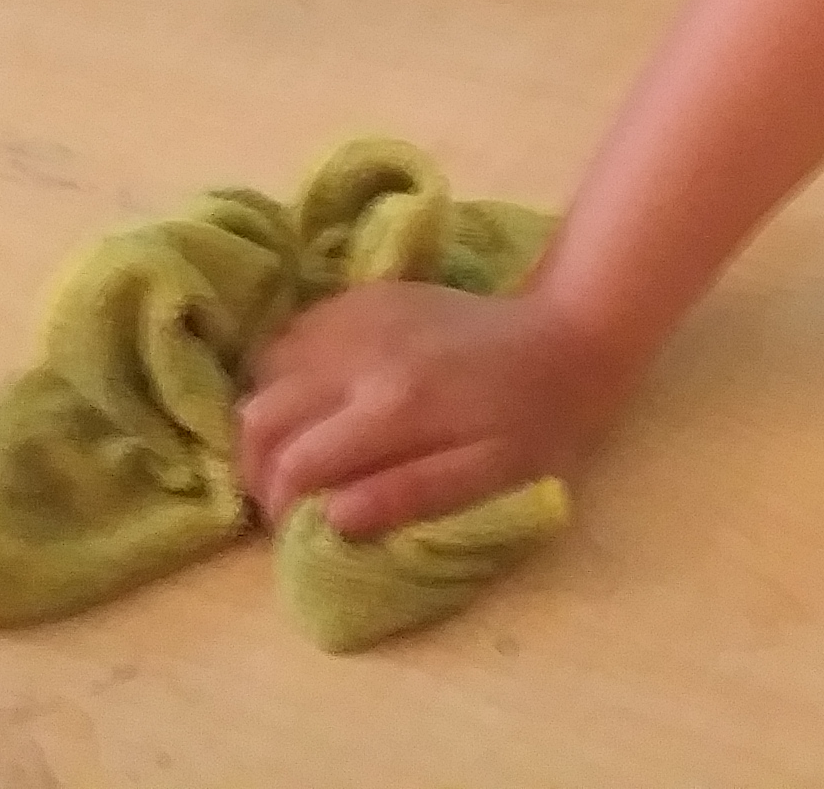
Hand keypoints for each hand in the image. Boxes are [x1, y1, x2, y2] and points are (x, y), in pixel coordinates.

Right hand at [237, 281, 641, 540]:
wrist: (566, 334)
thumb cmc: (536, 421)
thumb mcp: (491, 475)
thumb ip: (410, 495)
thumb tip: (332, 519)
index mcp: (394, 408)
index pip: (294, 462)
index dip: (278, 505)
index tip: (292, 529)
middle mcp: (362, 355)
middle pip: (262, 413)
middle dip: (257, 465)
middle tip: (282, 496)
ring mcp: (359, 316)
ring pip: (266, 369)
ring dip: (268, 416)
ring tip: (297, 449)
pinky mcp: (365, 295)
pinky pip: (294, 332)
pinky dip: (285, 372)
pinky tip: (316, 399)